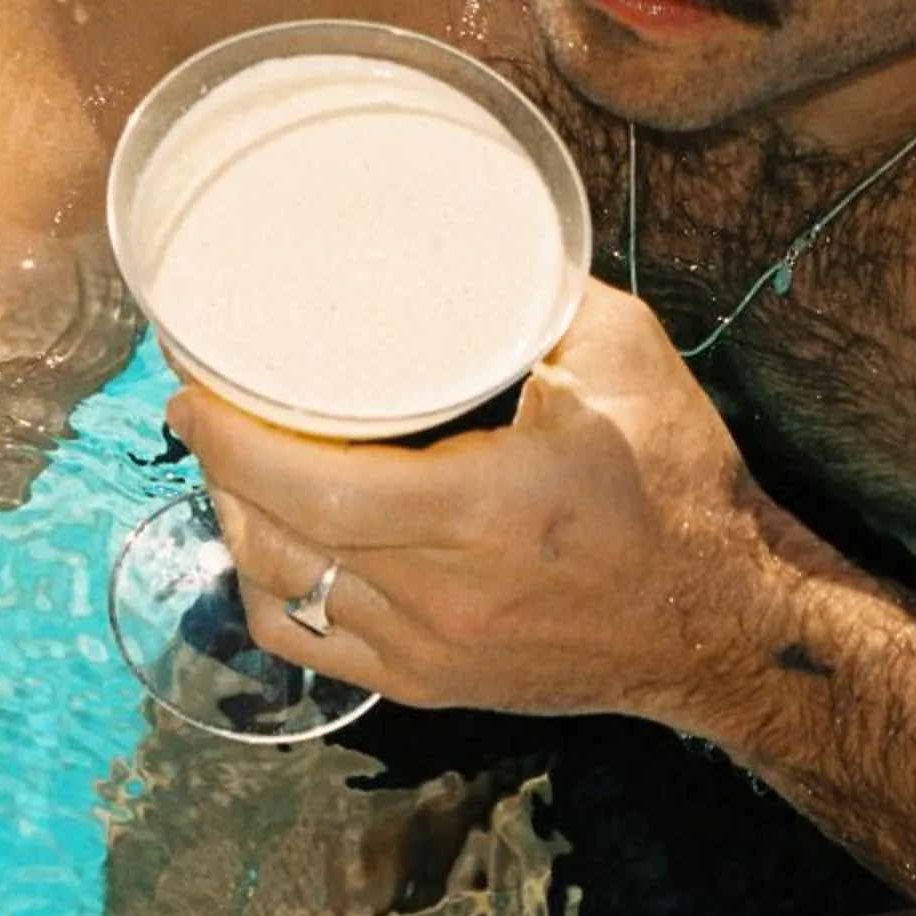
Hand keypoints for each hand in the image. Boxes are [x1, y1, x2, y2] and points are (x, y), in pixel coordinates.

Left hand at [170, 280, 781, 731]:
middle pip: (275, 535)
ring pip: (279, 591)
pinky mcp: (428, 686)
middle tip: (204, 404)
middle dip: (219, 465)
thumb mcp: (626, 357)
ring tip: (235, 464)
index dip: (229, 437)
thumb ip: (538, 290)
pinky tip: (274, 540)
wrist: (723, 622)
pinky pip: (307, 645)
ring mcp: (427, 653)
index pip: (308, 482)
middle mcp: (442, 596)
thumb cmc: (680, 486)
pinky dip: (272, 588)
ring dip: (239, 524)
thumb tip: (468, 229)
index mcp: (481, 512)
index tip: (192, 387)